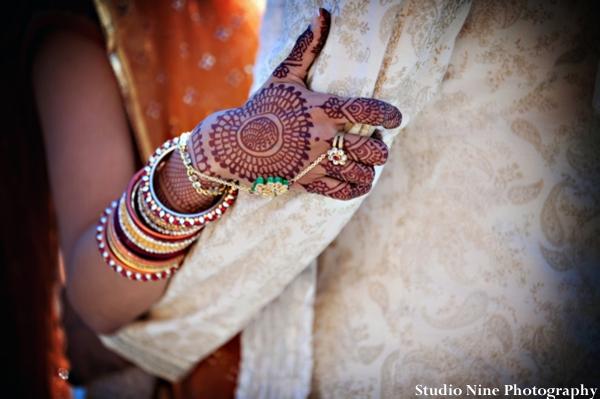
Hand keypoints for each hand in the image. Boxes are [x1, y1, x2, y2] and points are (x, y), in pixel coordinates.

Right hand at [190, 8, 401, 200]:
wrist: (232, 146)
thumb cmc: (260, 107)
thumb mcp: (283, 75)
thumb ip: (307, 47)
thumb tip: (322, 13)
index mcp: (321, 109)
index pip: (368, 111)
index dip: (390, 115)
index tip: (396, 118)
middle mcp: (323, 138)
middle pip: (373, 151)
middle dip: (381, 149)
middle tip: (377, 144)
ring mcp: (316, 164)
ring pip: (362, 174)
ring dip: (370, 169)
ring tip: (366, 163)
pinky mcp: (308, 183)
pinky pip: (344, 193)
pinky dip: (356, 189)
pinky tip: (356, 182)